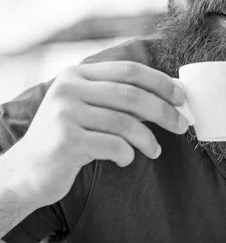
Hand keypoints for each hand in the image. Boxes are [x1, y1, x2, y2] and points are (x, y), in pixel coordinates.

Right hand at [17, 61, 186, 205]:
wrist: (26, 172)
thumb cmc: (66, 139)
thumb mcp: (86, 108)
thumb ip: (116, 98)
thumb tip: (169, 96)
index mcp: (76, 74)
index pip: (128, 70)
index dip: (159, 82)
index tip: (181, 96)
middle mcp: (69, 88)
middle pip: (131, 95)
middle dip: (163, 110)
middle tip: (182, 124)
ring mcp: (65, 114)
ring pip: (125, 122)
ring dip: (148, 139)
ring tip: (155, 151)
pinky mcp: (66, 141)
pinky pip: (113, 145)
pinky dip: (127, 154)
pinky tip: (125, 159)